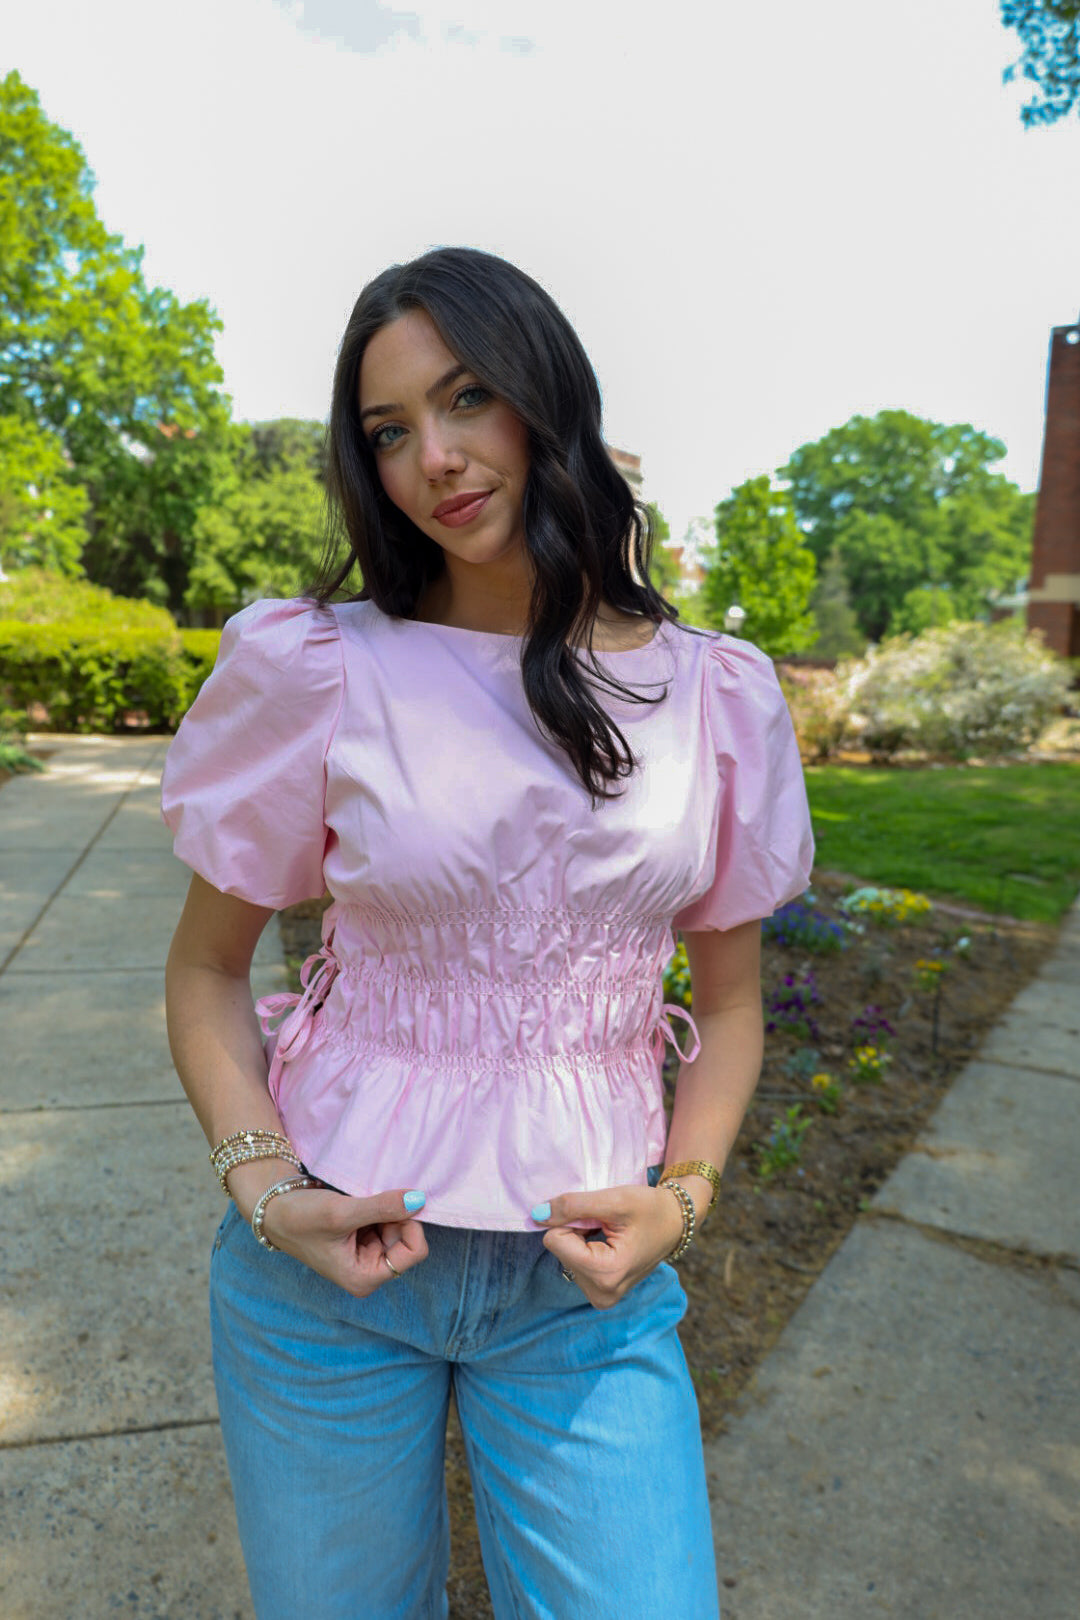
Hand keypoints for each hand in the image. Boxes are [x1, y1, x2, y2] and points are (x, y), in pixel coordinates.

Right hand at [253, 1181, 428, 1298]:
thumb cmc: (301, 1218)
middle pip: (408, 1239)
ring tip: (356, 1204)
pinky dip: (378, 1207)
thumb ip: (383, 1207)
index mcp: (364, 1278)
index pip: (414, 1252)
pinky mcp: (363, 1238)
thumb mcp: (342, 1212)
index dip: (409, 1225)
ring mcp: (367, 1254)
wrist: (274, 1208)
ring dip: (385, 1209)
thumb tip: (420, 1199)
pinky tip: (356, 1203)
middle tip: (366, 1203)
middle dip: (394, 1216)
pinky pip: (387, 1220)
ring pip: (399, 1226)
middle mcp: (369, 1271)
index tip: (390, 1206)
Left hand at [530, 1184, 687, 1309]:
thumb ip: (573, 1206)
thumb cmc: (650, 1208)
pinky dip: (587, 1248)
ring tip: (611, 1234)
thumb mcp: (613, 1200)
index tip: (600, 1218)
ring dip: (583, 1239)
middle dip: (579, 1232)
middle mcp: (601, 1294)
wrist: (675, 1222)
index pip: (554, 1241)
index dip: (574, 1221)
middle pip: (559, 1250)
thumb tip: (537, 1214)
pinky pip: (575, 1264)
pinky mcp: (600, 1294)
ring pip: (565, 1256)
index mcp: (605, 1274)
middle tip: (608, 1226)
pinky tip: (609, 1243)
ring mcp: (601, 1297)